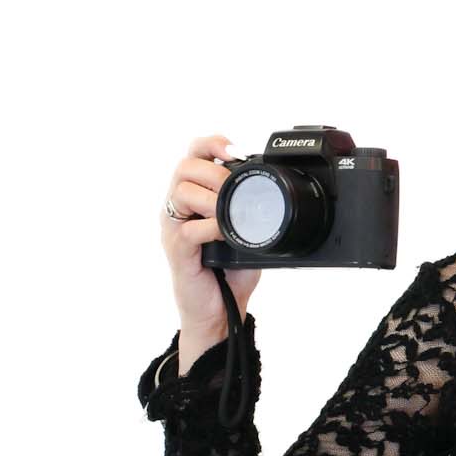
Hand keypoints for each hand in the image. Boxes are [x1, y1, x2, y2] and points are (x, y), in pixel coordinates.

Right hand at [158, 133, 261, 332]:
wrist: (220, 311)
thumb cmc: (231, 271)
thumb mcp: (248, 231)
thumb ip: (253, 208)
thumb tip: (281, 188)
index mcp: (196, 196)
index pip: (195, 154)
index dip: (212, 144)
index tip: (236, 151)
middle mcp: (179, 207)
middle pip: (185, 166)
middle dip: (215, 171)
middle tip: (235, 189)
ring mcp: (174, 228)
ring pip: (181, 192)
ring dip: (212, 197)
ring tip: (231, 211)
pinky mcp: (177, 251)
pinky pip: (188, 229)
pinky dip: (211, 227)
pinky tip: (226, 234)